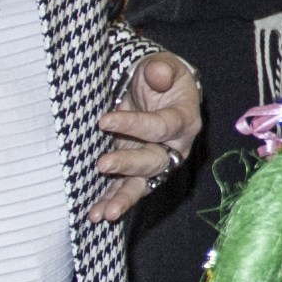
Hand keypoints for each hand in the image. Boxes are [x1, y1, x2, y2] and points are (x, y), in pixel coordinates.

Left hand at [88, 51, 202, 224]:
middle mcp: (175, 148)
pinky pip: (128, 190)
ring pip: (142, 184)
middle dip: (128, 164)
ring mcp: (157, 163)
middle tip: (102, 164)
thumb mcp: (164, 66)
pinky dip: (113, 203)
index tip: (104, 120)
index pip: (161, 127)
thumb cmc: (161, 77)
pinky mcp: (140, 173)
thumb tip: (157, 74)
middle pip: (154, 161)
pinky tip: (97, 215)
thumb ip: (162, 68)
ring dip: (123, 199)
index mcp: (184, 120)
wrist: (158, 91)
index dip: (134, 125)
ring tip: (105, 213)